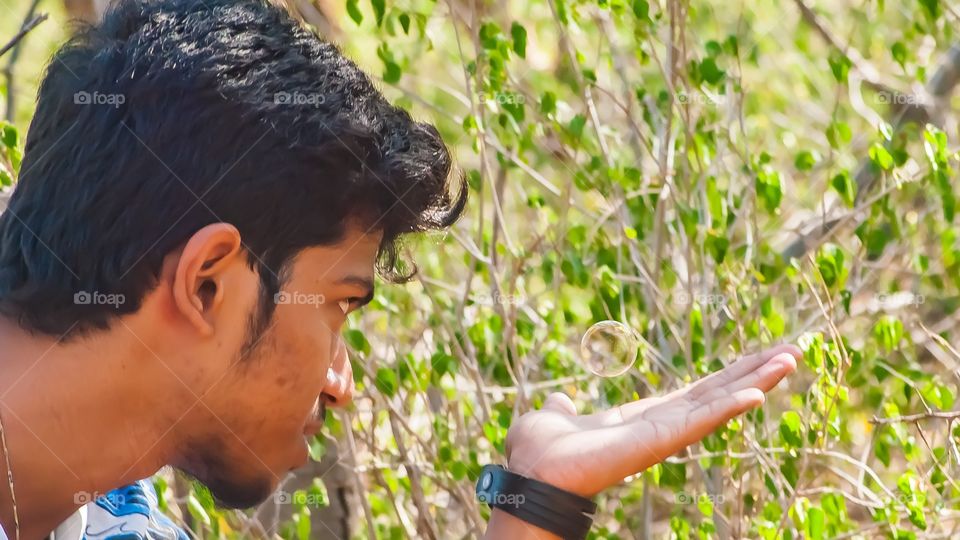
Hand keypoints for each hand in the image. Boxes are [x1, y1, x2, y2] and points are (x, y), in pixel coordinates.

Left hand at [504, 344, 799, 496]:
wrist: (531, 470)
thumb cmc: (540, 451)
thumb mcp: (556, 417)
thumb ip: (564, 409)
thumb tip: (559, 403)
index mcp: (642, 418)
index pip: (694, 394)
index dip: (725, 376)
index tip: (755, 357)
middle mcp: (661, 426)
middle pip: (717, 394)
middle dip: (754, 371)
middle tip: (793, 349)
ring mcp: (664, 435)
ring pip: (719, 404)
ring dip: (757, 381)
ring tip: (790, 359)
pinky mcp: (658, 441)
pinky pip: (701, 421)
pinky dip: (730, 406)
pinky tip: (758, 391)